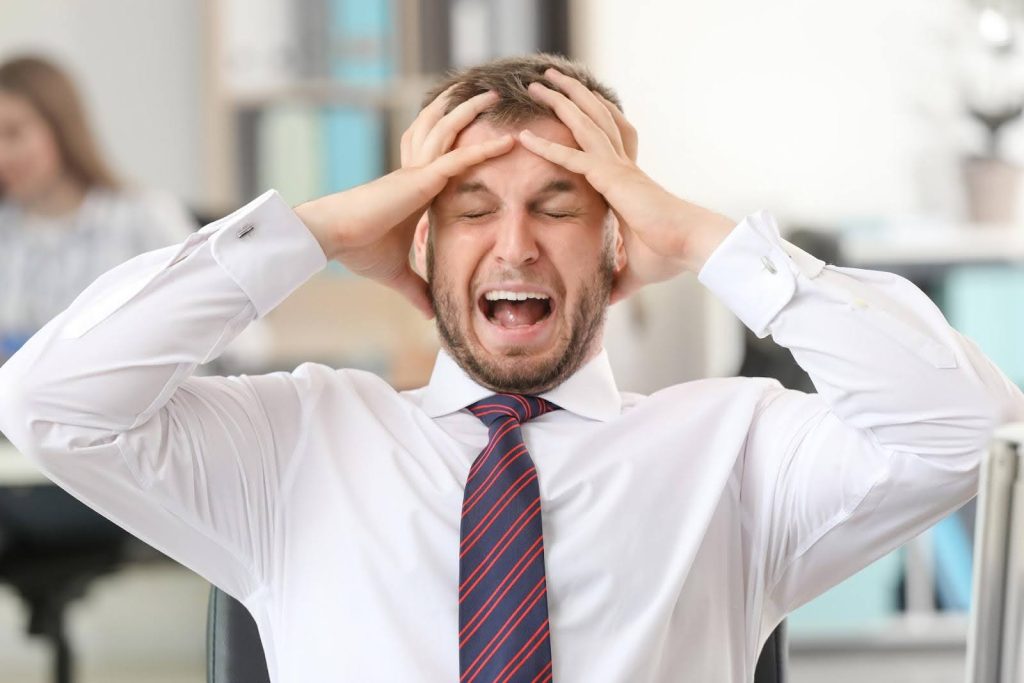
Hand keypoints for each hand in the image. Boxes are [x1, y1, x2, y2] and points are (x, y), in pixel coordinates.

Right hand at [295, 88, 512, 316]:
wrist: (334, 237)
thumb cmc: (357, 249)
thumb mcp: (396, 273)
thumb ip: (416, 289)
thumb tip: (428, 314)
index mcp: (415, 190)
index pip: (444, 161)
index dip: (460, 144)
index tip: (477, 135)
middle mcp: (418, 174)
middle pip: (445, 133)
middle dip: (463, 111)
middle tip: (485, 94)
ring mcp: (419, 172)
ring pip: (452, 132)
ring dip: (474, 113)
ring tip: (494, 94)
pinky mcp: (422, 179)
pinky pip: (460, 159)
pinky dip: (485, 150)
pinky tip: (508, 141)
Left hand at [518, 69, 735, 302]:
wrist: (691, 245)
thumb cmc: (670, 254)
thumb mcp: (634, 270)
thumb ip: (617, 280)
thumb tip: (607, 301)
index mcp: (624, 181)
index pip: (598, 144)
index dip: (580, 125)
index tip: (564, 112)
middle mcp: (620, 167)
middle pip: (591, 120)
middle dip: (570, 97)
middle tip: (549, 80)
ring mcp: (617, 168)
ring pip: (584, 124)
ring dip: (560, 102)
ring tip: (540, 82)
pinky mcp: (612, 179)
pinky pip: (574, 158)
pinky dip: (548, 148)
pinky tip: (525, 138)